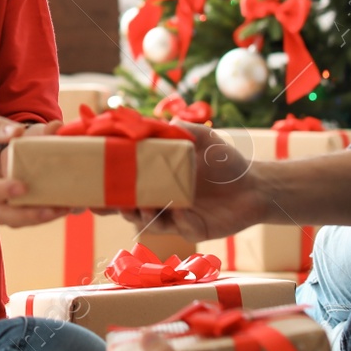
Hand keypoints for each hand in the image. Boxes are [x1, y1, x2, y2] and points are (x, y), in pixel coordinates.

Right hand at [0, 107, 72, 227]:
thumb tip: (19, 132)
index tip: (22, 186)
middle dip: (26, 215)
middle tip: (53, 209)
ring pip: (9, 219)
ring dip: (36, 218)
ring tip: (64, 208)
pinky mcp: (0, 200)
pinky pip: (17, 213)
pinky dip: (37, 213)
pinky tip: (60, 205)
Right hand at [104, 123, 265, 241]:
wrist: (254, 185)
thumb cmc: (225, 160)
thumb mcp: (202, 137)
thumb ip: (180, 128)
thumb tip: (154, 122)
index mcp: (158, 178)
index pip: (128, 184)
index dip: (110, 187)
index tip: (96, 183)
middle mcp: (163, 199)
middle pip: (131, 207)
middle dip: (119, 206)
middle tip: (115, 201)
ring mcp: (177, 216)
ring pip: (150, 222)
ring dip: (142, 215)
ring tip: (143, 206)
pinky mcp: (194, 229)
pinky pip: (180, 228)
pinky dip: (178, 220)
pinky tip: (180, 209)